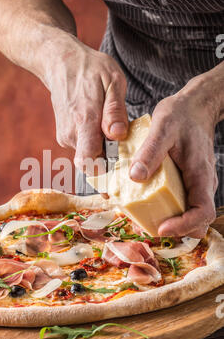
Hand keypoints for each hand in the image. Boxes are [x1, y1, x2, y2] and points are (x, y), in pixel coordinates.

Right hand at [45, 35, 127, 173]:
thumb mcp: (112, 81)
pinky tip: (103, 131)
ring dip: (104, 152)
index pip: (89, 161)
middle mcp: (71, 134)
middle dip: (110, 164)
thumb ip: (115, 110)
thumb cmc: (90, 69)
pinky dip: (95, 145)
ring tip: (116, 137)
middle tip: (126, 157)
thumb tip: (117, 135)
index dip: (104, 174)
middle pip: (93, 163)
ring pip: (89, 155)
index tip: (119, 177)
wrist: (60, 63)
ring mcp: (66, 136)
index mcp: (84, 121)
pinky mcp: (64, 136)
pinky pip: (83, 148)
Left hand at [129, 73, 221, 237]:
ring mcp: (196, 185)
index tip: (162, 228)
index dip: (184, 226)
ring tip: (144, 217)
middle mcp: (202, 185)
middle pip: (196, 221)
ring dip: (170, 221)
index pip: (202, 212)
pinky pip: (180, 203)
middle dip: (174, 230)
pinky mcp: (187, 182)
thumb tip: (135, 177)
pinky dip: (167, 209)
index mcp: (200, 175)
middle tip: (147, 226)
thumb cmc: (181, 116)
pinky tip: (146, 203)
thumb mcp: (162, 128)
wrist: (193, 107)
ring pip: (188, 214)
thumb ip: (150, 152)